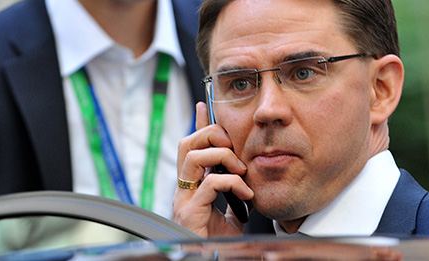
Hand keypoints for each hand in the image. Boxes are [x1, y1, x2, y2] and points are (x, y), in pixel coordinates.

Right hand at [172, 102, 252, 237]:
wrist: (211, 260)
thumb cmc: (218, 243)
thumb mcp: (231, 215)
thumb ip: (234, 198)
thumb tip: (245, 185)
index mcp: (191, 186)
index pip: (192, 147)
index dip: (198, 125)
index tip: (205, 106)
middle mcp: (183, 189)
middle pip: (187, 143)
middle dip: (211, 135)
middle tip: (234, 147)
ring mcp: (184, 200)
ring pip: (194, 156)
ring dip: (222, 156)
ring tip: (240, 170)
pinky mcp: (190, 212)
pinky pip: (211, 184)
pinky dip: (232, 184)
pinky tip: (246, 194)